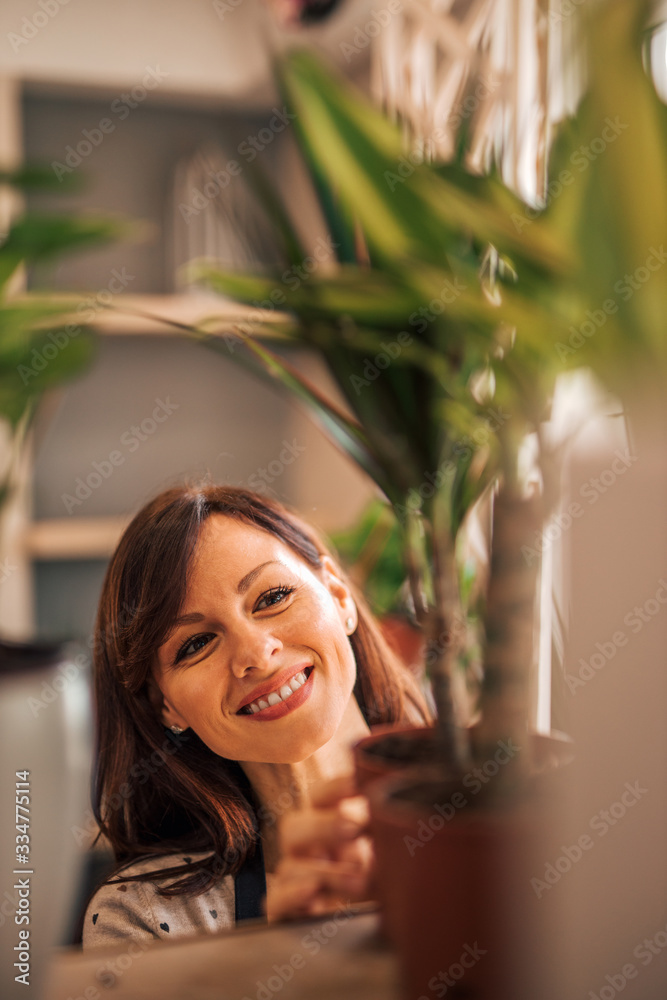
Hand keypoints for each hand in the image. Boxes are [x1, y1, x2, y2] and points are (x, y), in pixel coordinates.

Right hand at [264, 773, 373, 921]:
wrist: (378, 927)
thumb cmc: (381, 882)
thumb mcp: (387, 853)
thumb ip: (384, 831)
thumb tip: (393, 808)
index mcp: (327, 827)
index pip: (319, 798)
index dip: (335, 788)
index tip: (358, 782)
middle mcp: (306, 850)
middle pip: (294, 827)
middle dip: (323, 826)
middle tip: (354, 827)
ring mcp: (294, 881)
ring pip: (290, 867)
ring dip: (326, 872)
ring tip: (361, 881)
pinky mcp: (289, 913)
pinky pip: (275, 901)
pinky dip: (291, 896)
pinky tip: (313, 893)